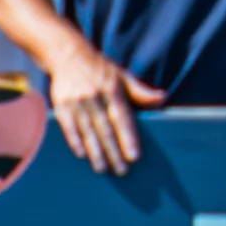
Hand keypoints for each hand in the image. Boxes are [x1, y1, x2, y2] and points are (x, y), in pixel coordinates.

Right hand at [47, 40, 152, 174]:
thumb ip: (141, 91)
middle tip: (121, 171)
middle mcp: (95, 97)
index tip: (134, 156)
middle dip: (113, 152)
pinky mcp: (62, 106)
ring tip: (102, 169)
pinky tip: (82, 155)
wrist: (68, 55)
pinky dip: (75, 141)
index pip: (122, 118)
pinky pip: (68, 127)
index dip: (128, 137)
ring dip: (95, 152)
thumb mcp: (123, 76)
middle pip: (105, 129)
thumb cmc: (101, 70)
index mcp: (112, 90)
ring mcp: (77, 102)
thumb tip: (163, 97)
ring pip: (88, 131)